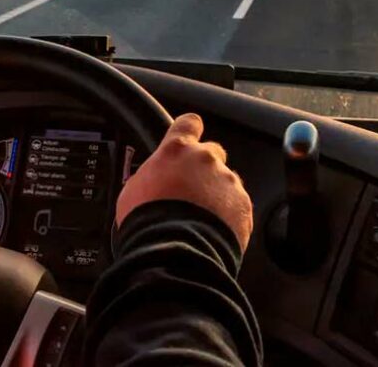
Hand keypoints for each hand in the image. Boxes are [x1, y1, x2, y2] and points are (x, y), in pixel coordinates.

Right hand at [116, 113, 252, 250]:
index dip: (189, 130)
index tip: (189, 135)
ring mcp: (227, 181)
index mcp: (176, 151)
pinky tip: (212, 232)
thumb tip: (155, 180)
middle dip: (203, 169)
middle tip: (190, 192)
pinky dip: (229, 217)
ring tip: (200, 221)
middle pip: (212, 153)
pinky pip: (237, 206)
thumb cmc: (147, 224)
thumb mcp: (134, 190)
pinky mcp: (243, 205)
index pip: (188, 123)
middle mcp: (205, 159)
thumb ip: (153, 174)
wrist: (173, 253)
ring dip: (216, 195)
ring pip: (226, 182)